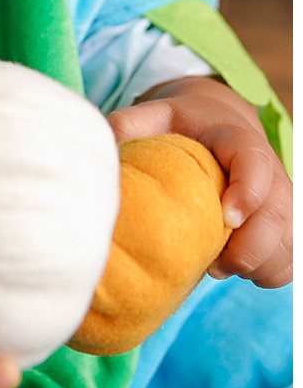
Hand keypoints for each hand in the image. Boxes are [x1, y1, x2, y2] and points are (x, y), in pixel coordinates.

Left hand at [111, 79, 292, 286]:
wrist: (219, 130)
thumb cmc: (184, 126)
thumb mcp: (156, 114)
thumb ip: (131, 123)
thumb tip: (104, 146)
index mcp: (238, 139)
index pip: (254, 163)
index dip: (247, 192)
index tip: (225, 217)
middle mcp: (271, 172)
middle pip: (278, 216)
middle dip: (250, 247)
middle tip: (214, 262)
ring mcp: (282, 202)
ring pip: (288, 245)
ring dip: (258, 265)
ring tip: (218, 265)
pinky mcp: (285, 227)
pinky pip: (290, 261)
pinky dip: (267, 274)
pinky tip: (232, 267)